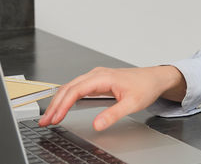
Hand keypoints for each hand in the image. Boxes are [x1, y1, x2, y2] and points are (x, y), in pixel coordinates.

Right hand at [39, 65, 186, 130]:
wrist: (155, 78)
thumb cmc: (145, 86)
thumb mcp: (132, 104)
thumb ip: (113, 114)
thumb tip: (97, 124)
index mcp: (103, 77)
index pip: (75, 91)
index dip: (62, 105)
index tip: (55, 118)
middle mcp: (96, 74)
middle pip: (68, 88)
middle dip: (54, 105)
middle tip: (45, 120)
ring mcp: (96, 77)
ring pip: (70, 87)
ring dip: (58, 101)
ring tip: (49, 116)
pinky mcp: (97, 81)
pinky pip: (76, 88)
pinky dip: (66, 98)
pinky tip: (62, 106)